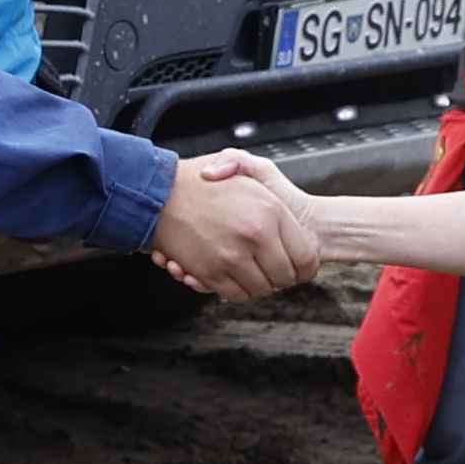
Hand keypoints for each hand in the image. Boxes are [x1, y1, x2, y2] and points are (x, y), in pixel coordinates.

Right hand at [148, 149, 320, 301]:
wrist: (158, 193)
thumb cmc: (200, 182)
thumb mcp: (246, 168)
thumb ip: (275, 194)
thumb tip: (294, 223)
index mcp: (271, 211)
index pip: (306, 257)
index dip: (304, 268)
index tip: (298, 268)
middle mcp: (255, 235)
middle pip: (285, 277)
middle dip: (279, 276)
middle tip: (270, 266)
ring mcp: (232, 256)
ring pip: (261, 289)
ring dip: (257, 283)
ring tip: (248, 268)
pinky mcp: (211, 272)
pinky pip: (236, 295)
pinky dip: (236, 290)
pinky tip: (231, 273)